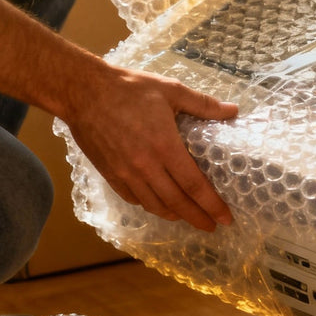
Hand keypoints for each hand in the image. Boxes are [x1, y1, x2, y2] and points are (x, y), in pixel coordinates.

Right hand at [64, 65, 238, 232]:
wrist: (83, 91)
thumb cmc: (129, 88)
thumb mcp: (172, 91)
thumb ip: (203, 104)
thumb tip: (233, 110)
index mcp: (165, 147)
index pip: (194, 186)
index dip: (211, 205)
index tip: (225, 218)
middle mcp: (145, 166)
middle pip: (176, 202)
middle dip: (197, 218)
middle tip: (213, 226)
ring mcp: (125, 173)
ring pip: (154, 205)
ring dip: (174, 214)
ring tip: (189, 217)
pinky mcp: (109, 173)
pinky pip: (133, 198)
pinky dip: (150, 205)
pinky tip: (159, 203)